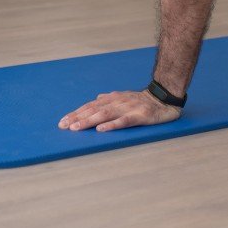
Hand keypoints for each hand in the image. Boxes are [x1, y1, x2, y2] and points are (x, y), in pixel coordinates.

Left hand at [58, 89, 181, 132]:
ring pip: (105, 115)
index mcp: (112, 99)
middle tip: (63, 126)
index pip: (90, 106)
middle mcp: (117, 102)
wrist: (164, 98)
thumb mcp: (124, 97)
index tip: (63, 122)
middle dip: (77, 118)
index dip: (76, 114)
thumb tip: (96, 99)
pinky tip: (101, 130)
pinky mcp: (139, 115)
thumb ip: (109, 99)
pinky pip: (124, 121)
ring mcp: (128, 108)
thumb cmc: (142, 101)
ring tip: (77, 128)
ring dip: (89, 121)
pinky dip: (112, 125)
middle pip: (94, 110)